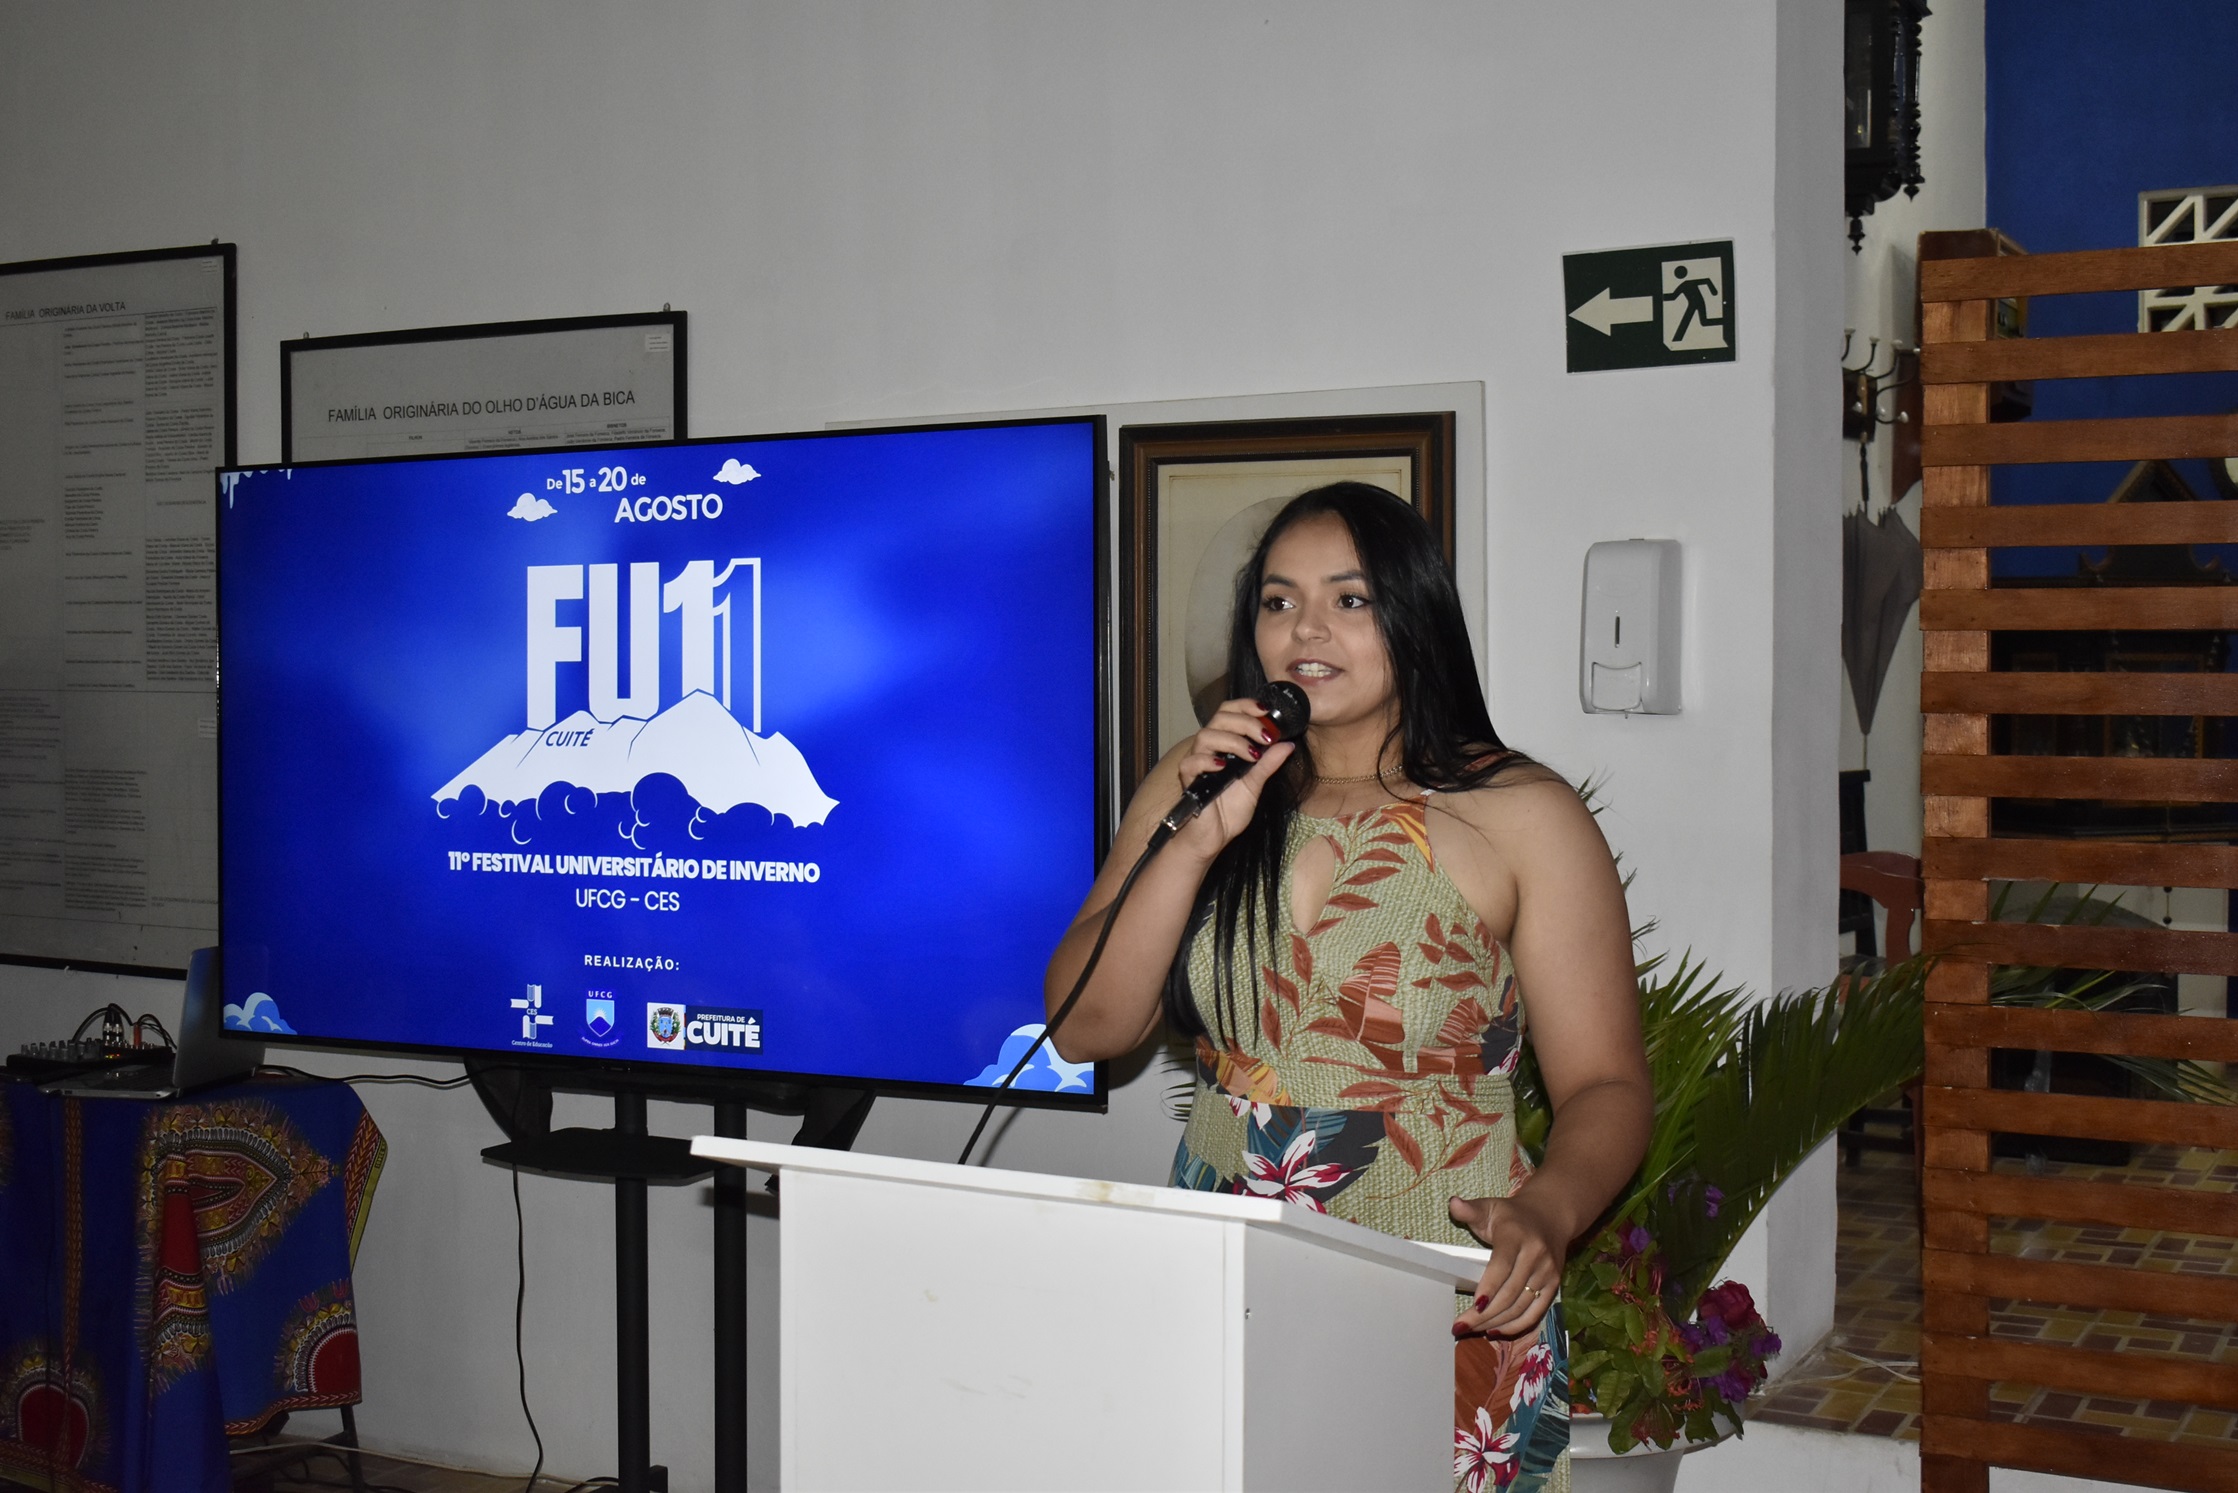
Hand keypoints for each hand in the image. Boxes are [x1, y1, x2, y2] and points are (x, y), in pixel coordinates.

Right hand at [1169, 698, 1294, 854]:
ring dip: (1232, 740)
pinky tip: (1224, 766)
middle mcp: (1209, 749)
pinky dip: (1207, 760)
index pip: (1230, 713)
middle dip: (1245, 721)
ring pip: (1206, 735)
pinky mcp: (1188, 780)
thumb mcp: (1256, 784)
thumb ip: (1269, 764)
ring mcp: (1197, 763)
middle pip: (1220, 718)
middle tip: (1265, 736)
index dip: (1246, 706)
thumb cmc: (1229, 811)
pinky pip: (1191, 762)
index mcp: (1225, 745)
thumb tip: (1288, 744)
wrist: (1214, 837)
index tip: (1267, 711)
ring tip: (1251, 754)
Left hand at [1448, 1189, 1562, 1338]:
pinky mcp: (1554, 1285)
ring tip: (1473, 1330)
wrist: (1551, 1216)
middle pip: (1510, 1292)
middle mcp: (1536, 1255)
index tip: (1474, 1306)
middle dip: (1485, 1314)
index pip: (1502, 1266)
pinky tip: (1496, 1331)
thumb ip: (1470, 1209)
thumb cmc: (1513, 1215)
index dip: (1489, 1288)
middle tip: (1462, 1326)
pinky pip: (1535, 1313)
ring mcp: (1547, 1272)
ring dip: (1497, 1323)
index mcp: (1517, 1235)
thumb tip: (1453, 1203)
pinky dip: (1516, 1326)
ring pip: (1522, 1306)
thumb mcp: (1490, 1206)